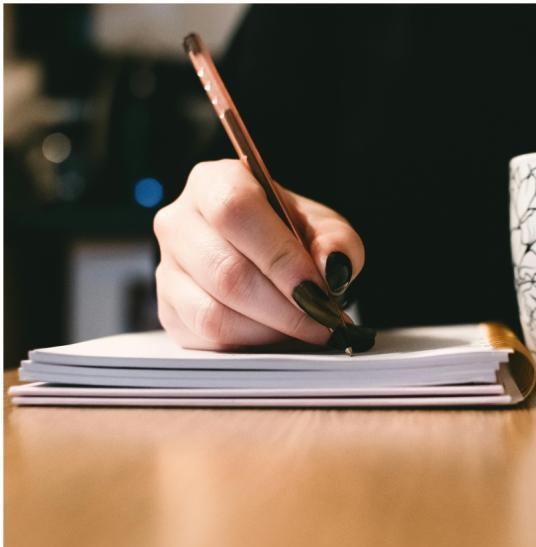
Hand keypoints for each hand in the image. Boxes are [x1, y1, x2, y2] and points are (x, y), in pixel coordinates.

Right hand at [153, 159, 363, 349]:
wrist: (267, 256)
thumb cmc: (294, 235)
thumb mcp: (326, 229)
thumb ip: (337, 243)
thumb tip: (331, 267)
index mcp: (214, 183)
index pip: (235, 212)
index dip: (279, 256)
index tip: (319, 290)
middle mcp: (178, 221)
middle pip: (226, 272)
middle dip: (285, 307)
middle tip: (324, 321)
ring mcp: (167, 268)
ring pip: (213, 312)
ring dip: (270, 329)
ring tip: (306, 329)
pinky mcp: (168, 310)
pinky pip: (207, 337)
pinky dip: (250, 343)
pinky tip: (278, 335)